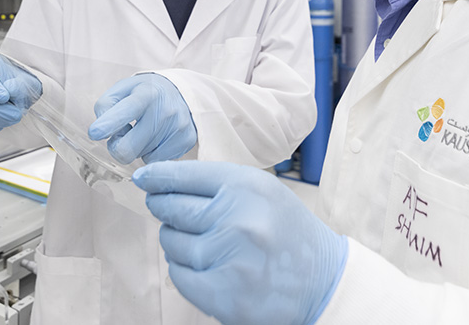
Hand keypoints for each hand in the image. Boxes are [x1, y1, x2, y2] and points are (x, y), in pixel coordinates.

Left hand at [88, 73, 196, 163]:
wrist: (182, 93)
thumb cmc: (145, 93)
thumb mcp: (122, 89)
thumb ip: (106, 106)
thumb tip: (101, 131)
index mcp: (146, 94)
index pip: (125, 111)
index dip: (108, 124)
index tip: (95, 132)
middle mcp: (165, 110)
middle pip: (128, 148)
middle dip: (118, 147)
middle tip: (122, 136)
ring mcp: (178, 126)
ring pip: (142, 157)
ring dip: (138, 148)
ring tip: (144, 132)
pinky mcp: (187, 140)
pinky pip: (157, 161)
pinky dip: (152, 152)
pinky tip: (156, 138)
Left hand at [133, 161, 347, 324]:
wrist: (324, 283)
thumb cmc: (289, 235)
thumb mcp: (263, 194)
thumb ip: (220, 186)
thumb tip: (163, 184)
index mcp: (247, 186)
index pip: (186, 175)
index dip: (159, 176)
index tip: (144, 178)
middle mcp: (237, 217)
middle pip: (172, 208)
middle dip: (163, 207)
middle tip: (164, 207)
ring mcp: (228, 257)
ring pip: (171, 242)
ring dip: (176, 242)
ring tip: (203, 244)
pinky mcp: (222, 293)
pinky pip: (179, 275)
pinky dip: (184, 270)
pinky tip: (205, 267)